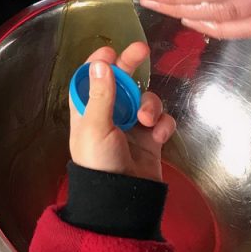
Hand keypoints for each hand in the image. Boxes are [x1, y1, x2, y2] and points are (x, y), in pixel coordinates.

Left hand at [69, 43, 175, 181]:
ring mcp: (132, 126)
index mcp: (88, 110)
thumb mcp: (95, 127)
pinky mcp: (151, 139)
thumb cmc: (99, 163)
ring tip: (147, 120)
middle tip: (141, 49)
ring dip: (150, 104)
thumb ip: (102, 94)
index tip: (110, 50)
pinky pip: (162, 120)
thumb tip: (102, 63)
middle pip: (122, 81)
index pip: (91, 78)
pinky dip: (162, 124)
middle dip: (131, 65)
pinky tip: (158, 135)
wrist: (121, 202)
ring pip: (146, 99)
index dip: (100, 63)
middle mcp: (110, 114)